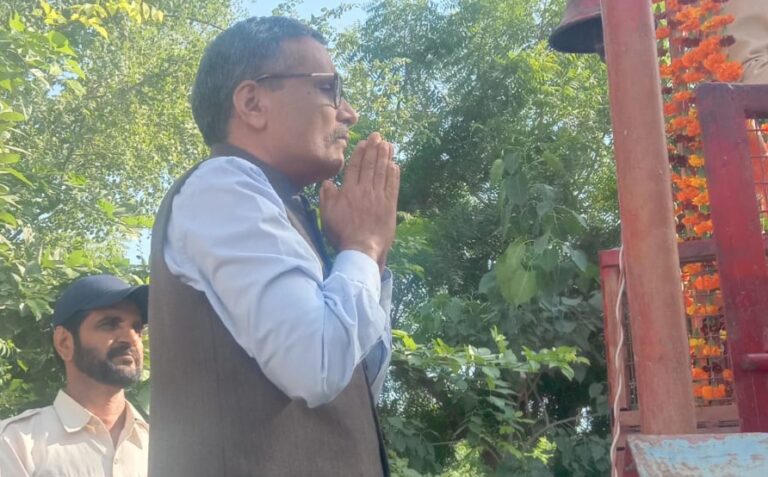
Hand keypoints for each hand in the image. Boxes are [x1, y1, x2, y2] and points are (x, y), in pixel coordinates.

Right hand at [320, 132, 399, 273]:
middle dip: (374, 149)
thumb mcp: (327, 216)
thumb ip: (327, 197)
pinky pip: (392, 186)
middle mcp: (364, 190)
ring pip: (382, 172)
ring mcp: (378, 197)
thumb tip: (327, 182)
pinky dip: (394, 174)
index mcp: (349, 191)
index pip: (355, 167)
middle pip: (370, 165)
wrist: (362, 249)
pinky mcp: (390, 206)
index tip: (365, 142)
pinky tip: (395, 165)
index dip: (360, 153)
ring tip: (388, 145)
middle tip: (378, 136)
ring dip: (385, 157)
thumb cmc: (342, 234)